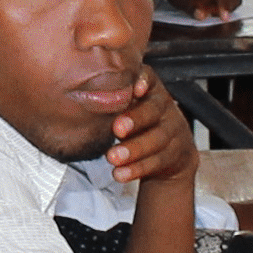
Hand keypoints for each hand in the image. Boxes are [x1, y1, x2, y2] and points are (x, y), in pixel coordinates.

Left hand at [102, 65, 198, 192]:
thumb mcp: (130, 106)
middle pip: (153, 110)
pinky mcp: (175, 154)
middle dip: (135, 119)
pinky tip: (121, 173)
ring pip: (157, 139)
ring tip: (113, 157)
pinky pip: (157, 161)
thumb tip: (77, 99)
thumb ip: (112, 100)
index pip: (149, 78)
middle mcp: (164, 107)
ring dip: (134, 149)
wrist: (173, 152)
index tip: (134, 89)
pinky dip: (138, 168)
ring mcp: (173, 130)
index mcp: (151, 89)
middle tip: (117, 129)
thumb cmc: (140, 123)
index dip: (143, 81)